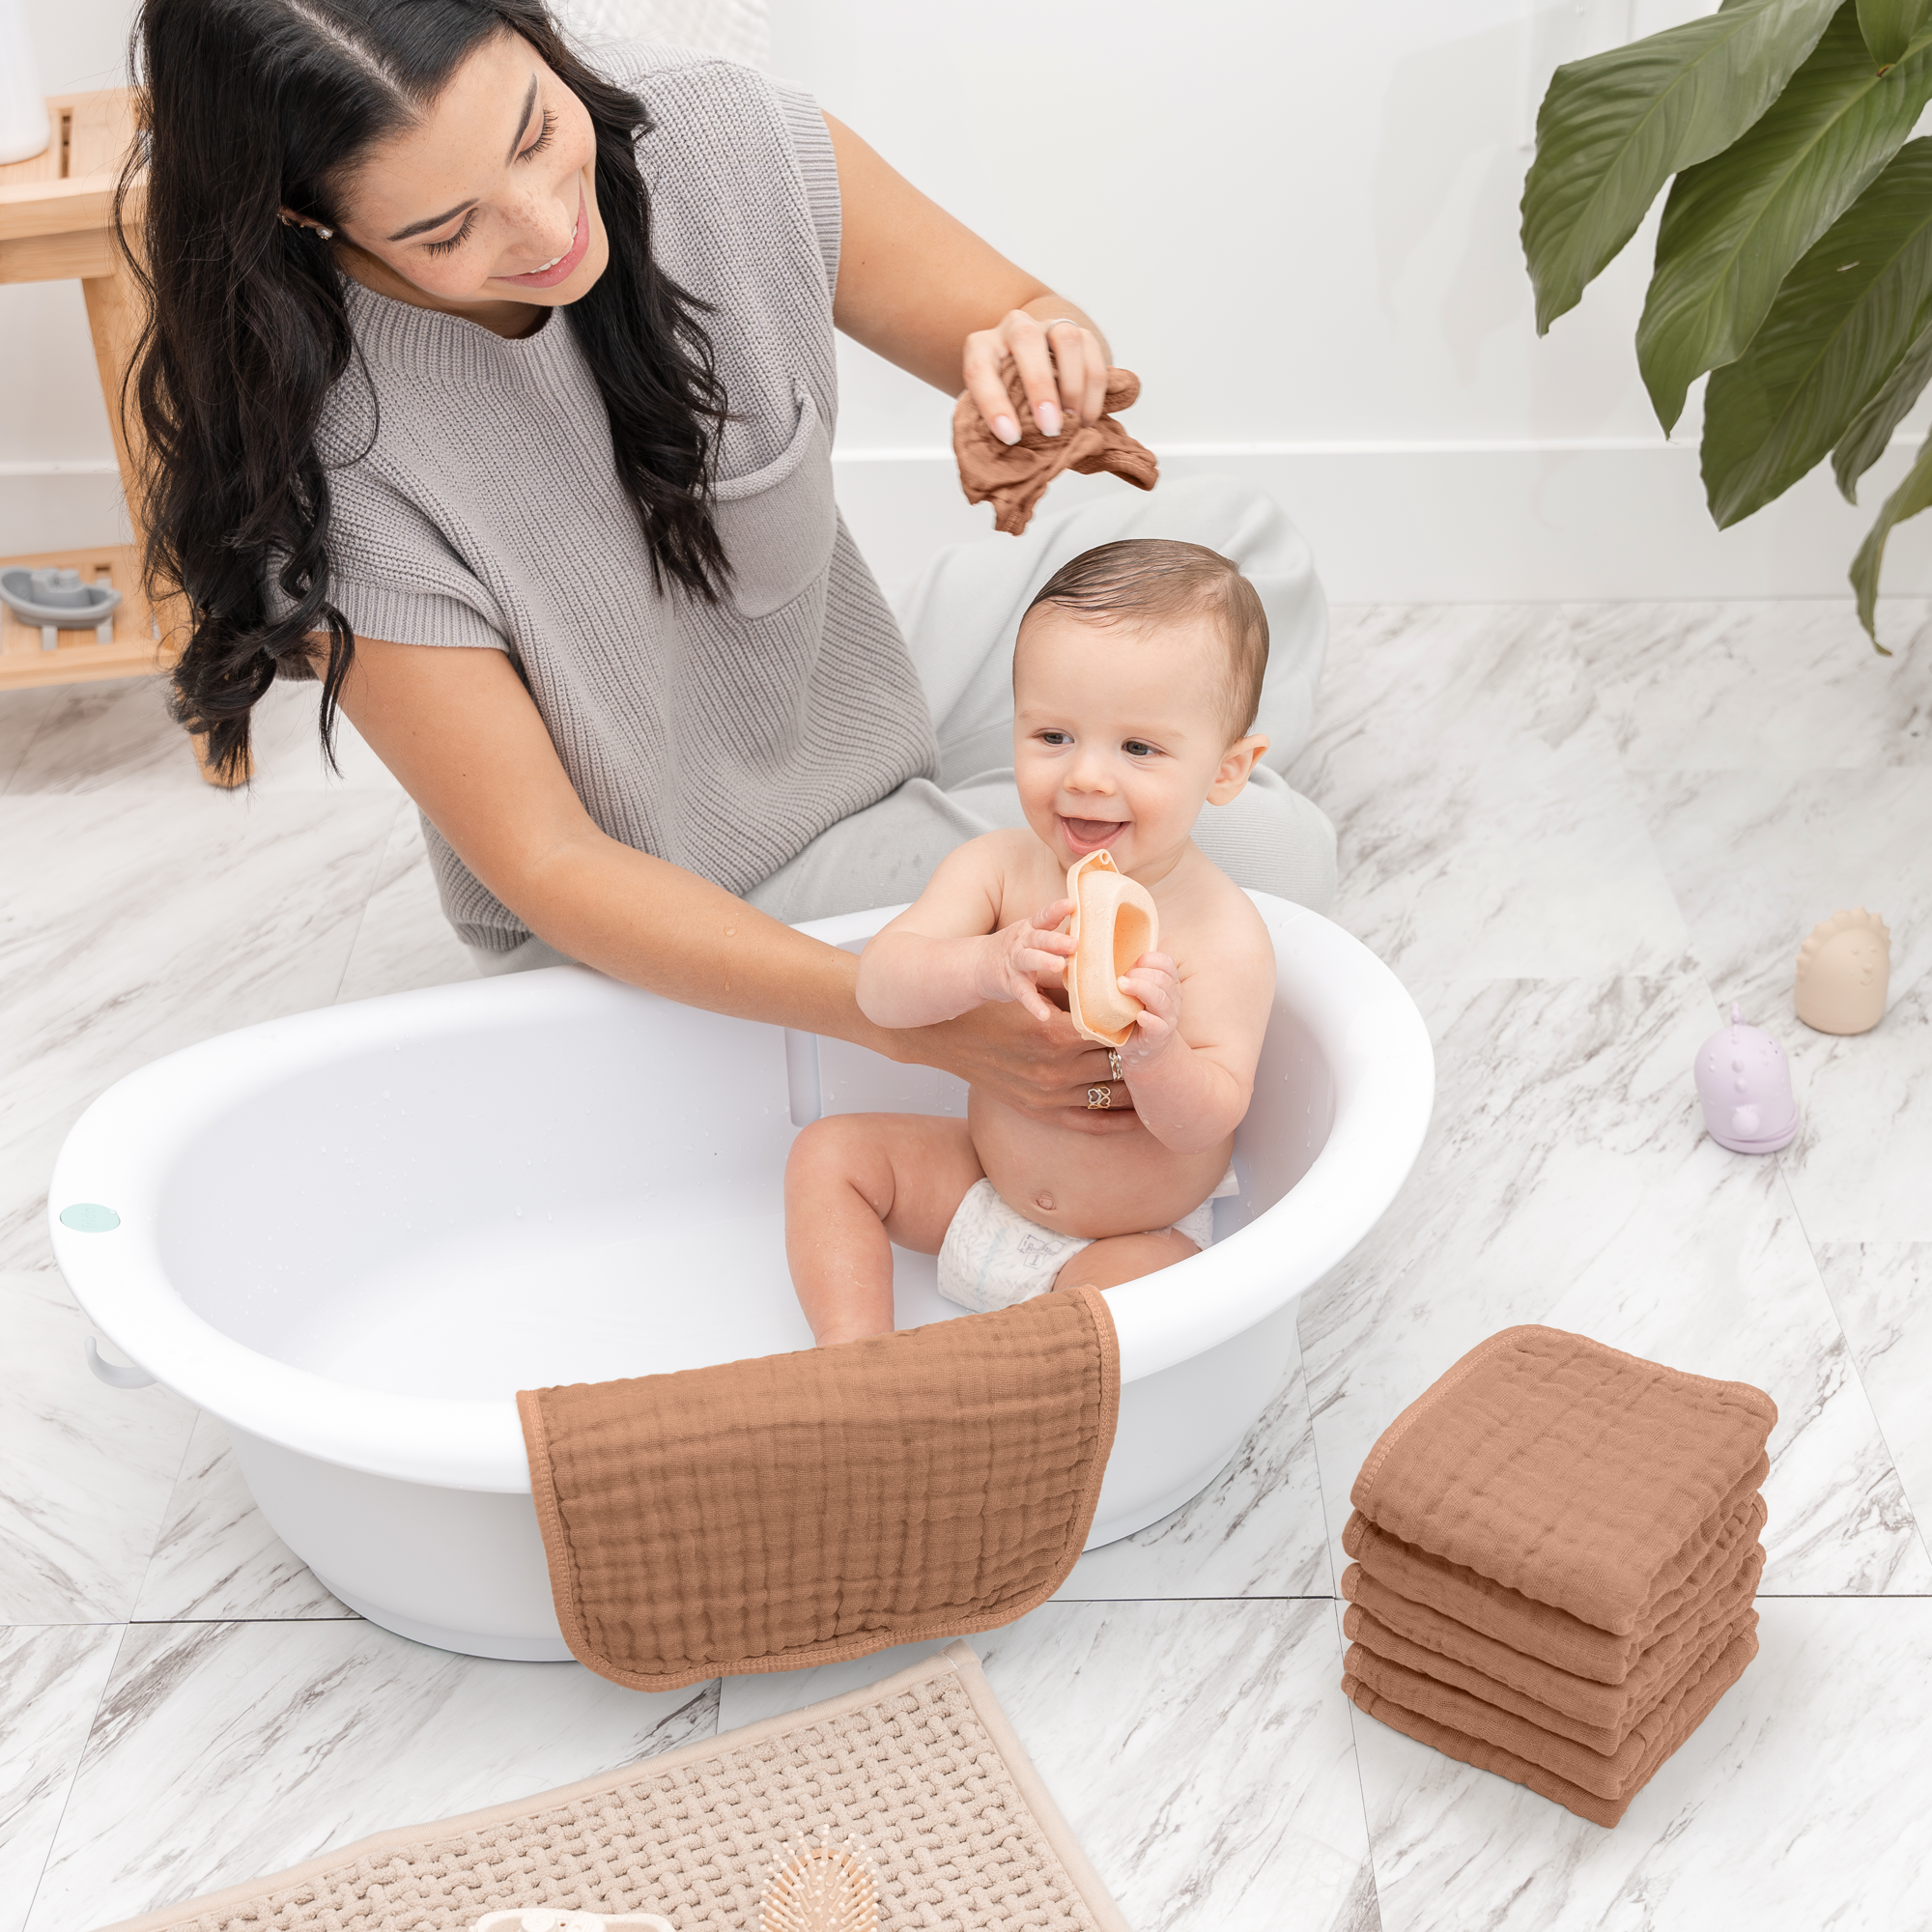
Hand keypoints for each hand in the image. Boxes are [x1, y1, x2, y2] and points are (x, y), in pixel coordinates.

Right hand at [893, 998, 1142, 1134]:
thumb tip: (1116, 983)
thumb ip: (1074, 991)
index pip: (1118, 1033)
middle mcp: (1056, 1069)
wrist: (947, 1036)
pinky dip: (1119, 1120)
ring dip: (1139, 1088)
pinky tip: (1140, 1114)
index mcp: (1057, 1033)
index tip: (1158, 1020)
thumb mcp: (1032, 990)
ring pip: (1111, 1095)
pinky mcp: (1039, 1110)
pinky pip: (1089, 1122)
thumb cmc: (991, 1005)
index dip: (1141, 1026)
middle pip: (1120, 1064)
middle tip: (1171, 1051)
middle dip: (1146, 1057)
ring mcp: (1048, 1094)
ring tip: (1165, 1081)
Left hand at [962, 309, 1107, 445]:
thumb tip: (1011, 463)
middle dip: (1040, 386)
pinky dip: (1093, 389)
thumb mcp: (994, 407)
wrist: (1029, 366)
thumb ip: (1000, 423)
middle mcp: (1013, 328)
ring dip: (1073, 385)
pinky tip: (1087, 417)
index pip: (980, 369)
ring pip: (1066, 339)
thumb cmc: (1007, 396)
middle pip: (1026, 340)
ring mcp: (1047, 326)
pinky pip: (1093, 353)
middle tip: (1050, 428)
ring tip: (1074, 423)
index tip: (1010, 436)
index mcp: (981, 347)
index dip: (993, 404)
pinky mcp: (1078, 332)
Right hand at [972, 899, 1075, 1023]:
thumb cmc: (1015, 949)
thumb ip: (1055, 936)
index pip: (1043, 917)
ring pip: (1029, 960)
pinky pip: (1022, 994)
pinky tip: (1043, 1014)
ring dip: (1044, 961)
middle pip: (1038, 939)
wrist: (976, 965)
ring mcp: (1014, 963)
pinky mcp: (1010, 984)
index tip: (1071, 904)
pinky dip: (1033, 1004)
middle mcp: (1021, 943)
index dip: (1056, 910)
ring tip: (1060, 965)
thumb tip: (1090, 938)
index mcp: (1029, 929)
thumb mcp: (1031, 936)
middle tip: (1074, 943)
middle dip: (1056, 940)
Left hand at [1117, 952, 1181, 1066]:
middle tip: (1121, 980)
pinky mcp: (1159, 1035)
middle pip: (1163, 979)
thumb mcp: (1138, 992)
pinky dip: (1149, 1020)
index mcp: (1169, 983)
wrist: (1147, 1049)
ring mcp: (1168, 1017)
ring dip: (1141, 989)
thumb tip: (1095, 956)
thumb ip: (1129, 975)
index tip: (1132, 964)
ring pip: (1161, 999)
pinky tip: (1139, 1016)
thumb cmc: (1136, 1014)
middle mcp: (1173, 998)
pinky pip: (1158, 1025)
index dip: (1150, 959)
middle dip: (1141, 974)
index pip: (1167, 963)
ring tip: (1122, 986)